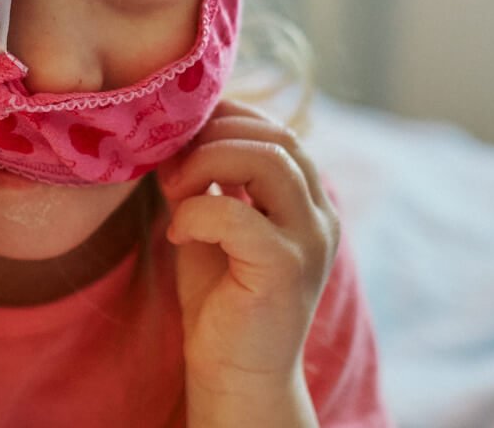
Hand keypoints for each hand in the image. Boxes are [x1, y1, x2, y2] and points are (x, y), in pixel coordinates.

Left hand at [157, 101, 338, 424]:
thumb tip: (175, 132)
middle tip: (173, 165)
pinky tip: (179, 234)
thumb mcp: (212, 224)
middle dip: (216, 136)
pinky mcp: (285, 267)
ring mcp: (309, 240)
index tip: (184, 135)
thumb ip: (205, 180)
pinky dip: (197, 212)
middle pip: (277, 137)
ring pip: (267, 160)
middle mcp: (320, 215)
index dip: (229, 119)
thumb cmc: (222, 301)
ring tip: (175, 191)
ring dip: (207, 163)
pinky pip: (236, 213)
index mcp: (308, 201)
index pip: (279, 131)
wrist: (236, 374)